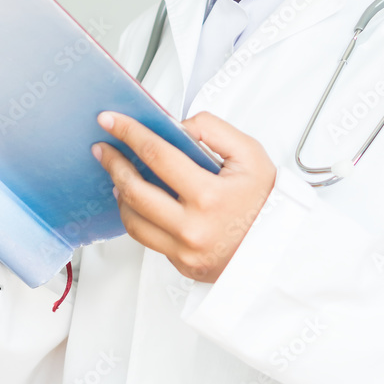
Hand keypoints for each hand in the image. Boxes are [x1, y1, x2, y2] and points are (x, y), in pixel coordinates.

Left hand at [91, 111, 276, 282]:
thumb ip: (213, 130)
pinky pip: (147, 238)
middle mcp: (192, 226)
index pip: (158, 155)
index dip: (130, 134)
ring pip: (133, 220)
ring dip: (119, 191)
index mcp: (209, 196)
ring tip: (117, 173)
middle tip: (103, 147)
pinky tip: (134, 199)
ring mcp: (184, 250)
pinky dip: (135, 215)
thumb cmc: (266, 200)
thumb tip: (177, 126)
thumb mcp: (249, 153)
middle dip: (114, 163)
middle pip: (135, 191)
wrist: (280, 246)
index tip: (111, 121)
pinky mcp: (181, 263)